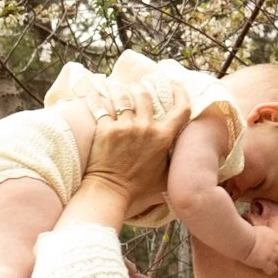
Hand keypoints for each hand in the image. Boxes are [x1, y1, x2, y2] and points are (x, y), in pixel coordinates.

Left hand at [78, 82, 188, 220]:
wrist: (111, 192)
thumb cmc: (139, 188)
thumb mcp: (166, 174)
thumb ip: (175, 159)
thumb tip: (183, 150)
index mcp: (163, 137)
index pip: (181, 108)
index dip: (181, 92)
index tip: (175, 85)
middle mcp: (145, 128)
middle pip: (145, 95)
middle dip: (140, 87)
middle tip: (136, 87)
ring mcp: (124, 127)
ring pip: (122, 96)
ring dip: (119, 89)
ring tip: (115, 88)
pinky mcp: (105, 130)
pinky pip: (99, 106)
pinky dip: (96, 97)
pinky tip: (94, 91)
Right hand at [242, 220, 277, 276]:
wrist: (244, 240)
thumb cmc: (248, 233)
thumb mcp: (261, 230)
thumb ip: (267, 233)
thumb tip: (263, 232)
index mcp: (276, 237)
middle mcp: (277, 246)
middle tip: (276, 260)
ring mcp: (274, 255)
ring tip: (271, 266)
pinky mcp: (267, 263)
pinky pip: (273, 270)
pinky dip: (269, 270)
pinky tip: (264, 269)